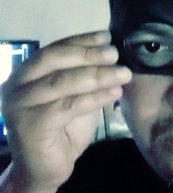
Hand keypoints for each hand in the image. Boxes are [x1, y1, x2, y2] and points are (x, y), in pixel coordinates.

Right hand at [0, 31, 131, 191]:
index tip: (107, 36)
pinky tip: (114, 93)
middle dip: (89, 54)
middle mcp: (17, 84)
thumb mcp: (77, 92)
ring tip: (123, 74)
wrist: (45, 167)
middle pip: (55, 59)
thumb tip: (112, 51)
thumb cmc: (64, 126)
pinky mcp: (28, 126)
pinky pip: (67, 106)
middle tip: (115, 54)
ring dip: (98, 75)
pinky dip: (94, 98)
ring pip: (62, 82)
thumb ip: (86, 72)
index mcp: (28, 71)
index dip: (83, 40)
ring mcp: (19, 105)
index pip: (57, 47)